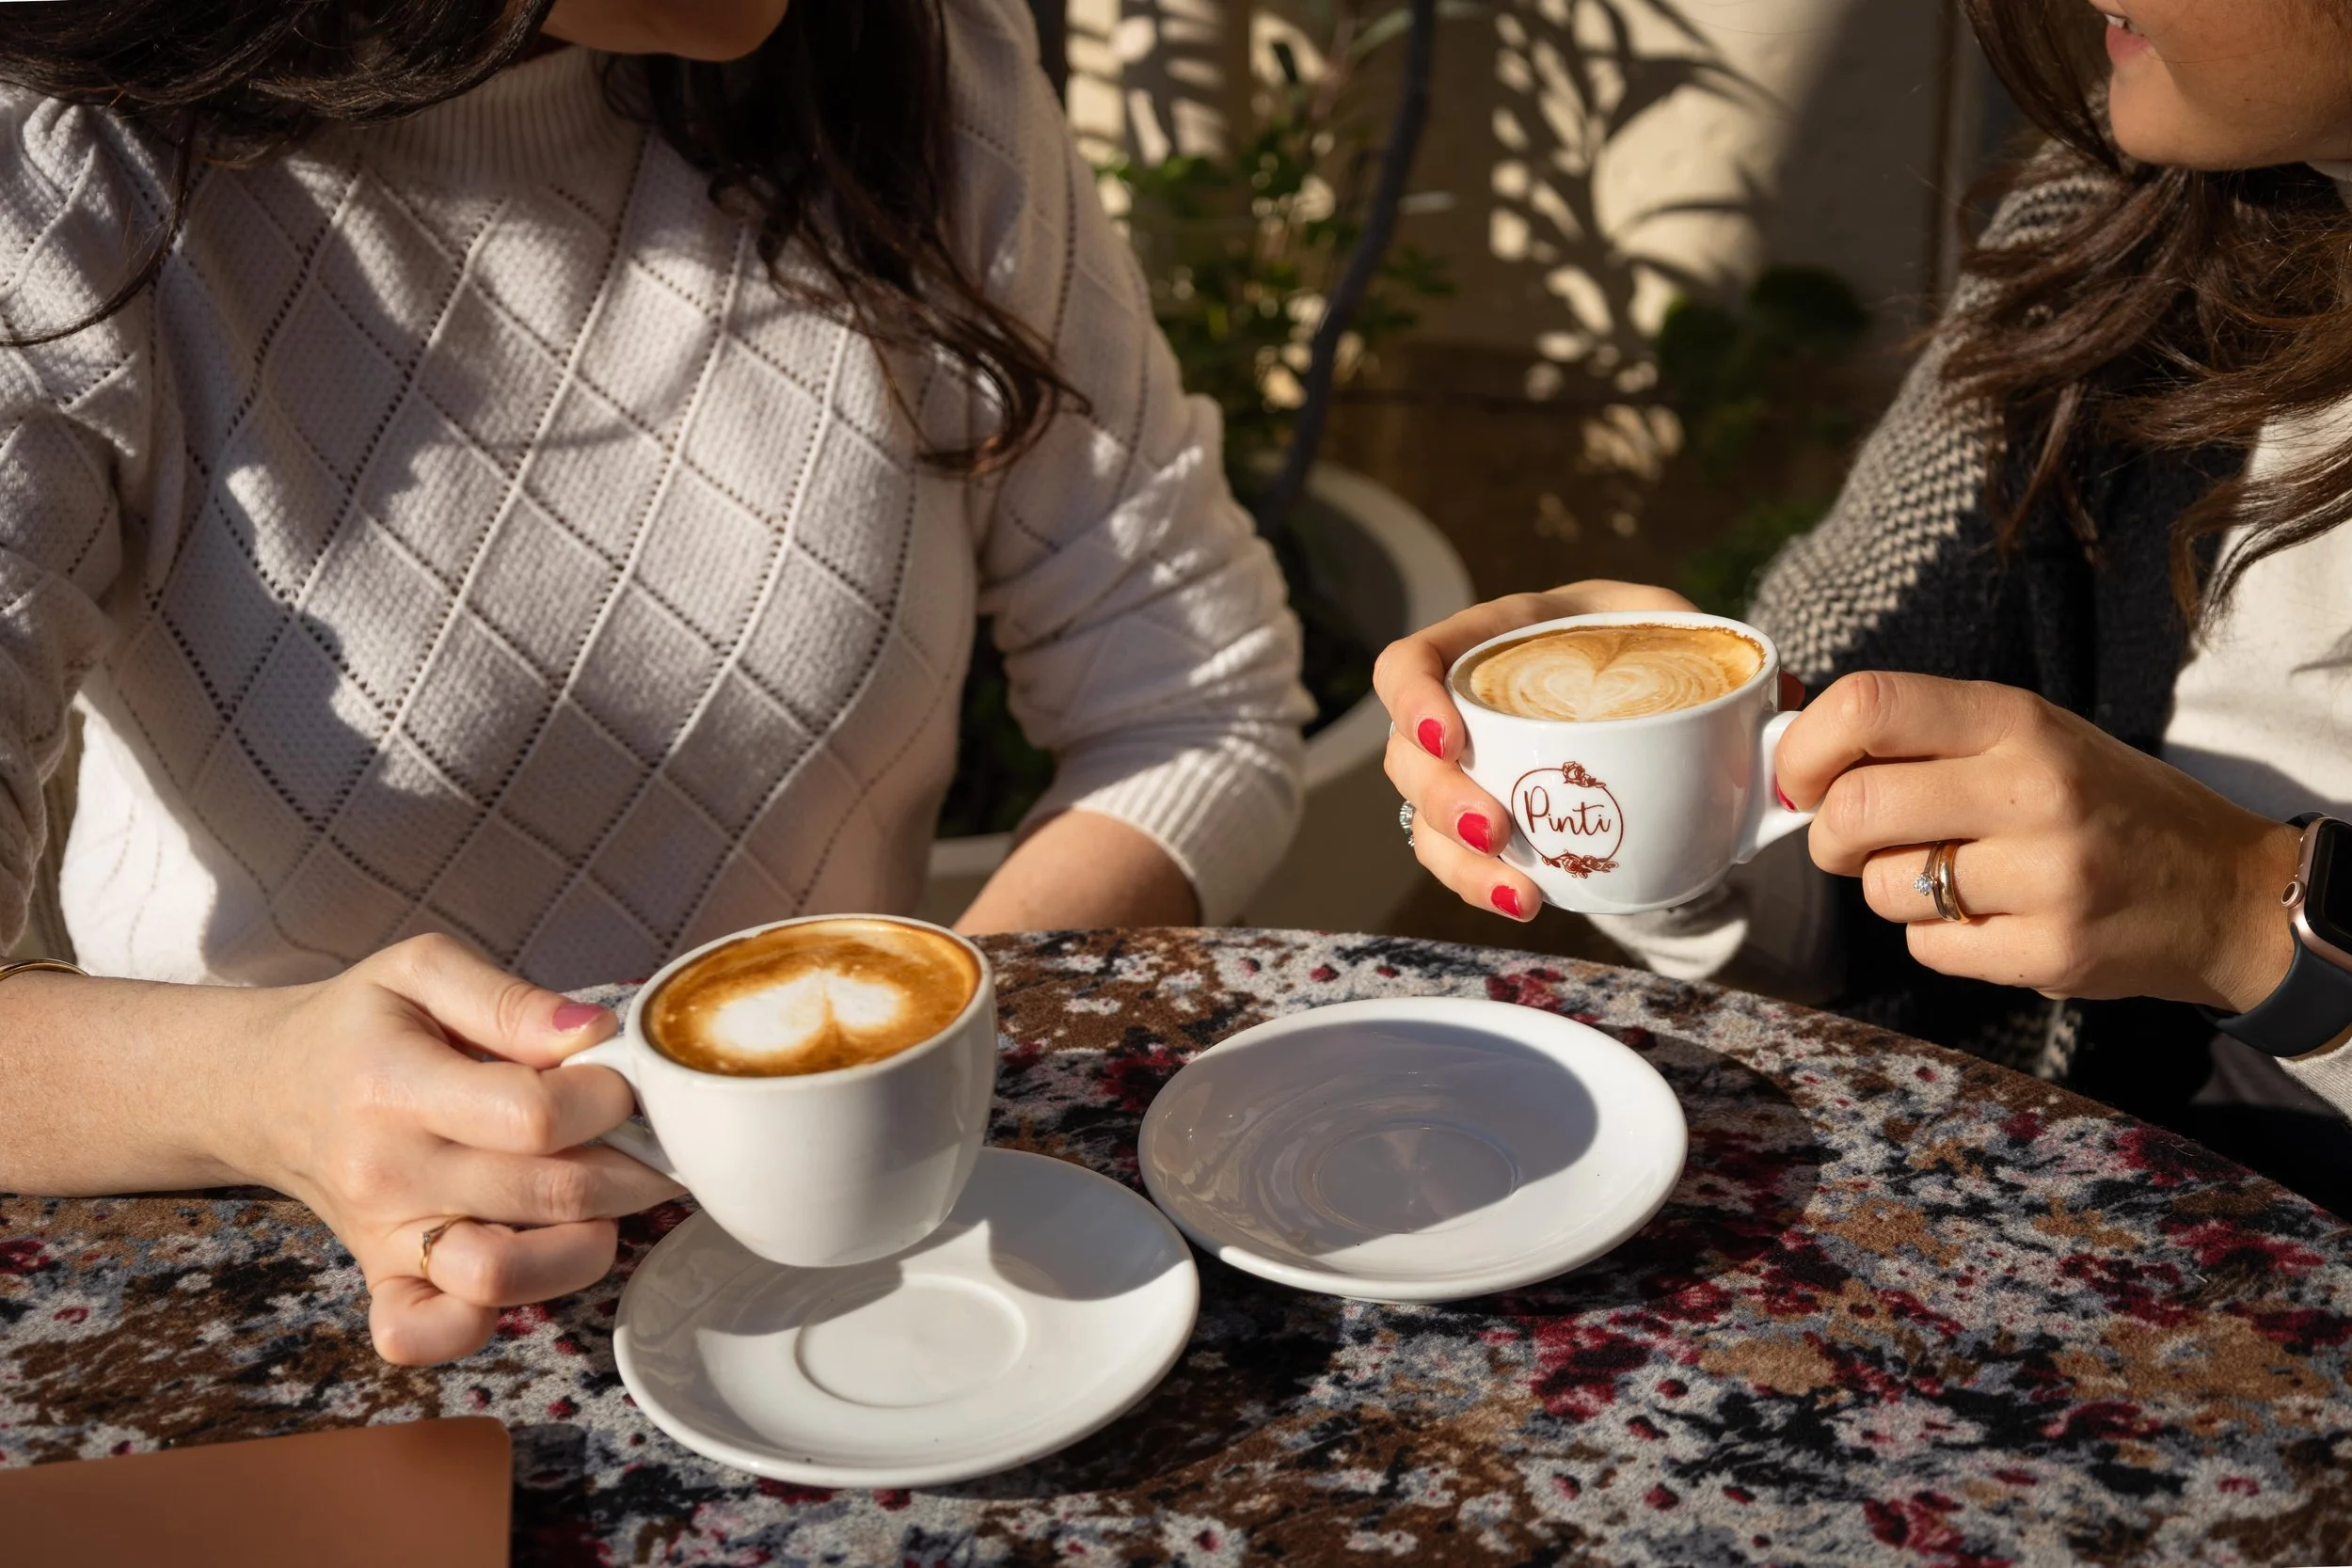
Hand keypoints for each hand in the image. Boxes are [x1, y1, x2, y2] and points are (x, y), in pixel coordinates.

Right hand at [227, 935, 685, 1364]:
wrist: (268, 1090)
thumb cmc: (360, 1025)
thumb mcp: (423, 969)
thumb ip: (512, 999)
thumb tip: (594, 1035)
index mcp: (397, 1086)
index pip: (535, 1117)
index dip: (608, 1098)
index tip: (623, 1081)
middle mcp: (388, 1174)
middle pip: (548, 1196)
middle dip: (631, 1168)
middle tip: (646, 1141)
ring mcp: (385, 1238)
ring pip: (505, 1278)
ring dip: (587, 1243)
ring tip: (602, 1199)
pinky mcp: (383, 1280)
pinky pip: (430, 1334)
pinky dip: (489, 1321)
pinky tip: (532, 1263)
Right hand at [1374, 581, 1701, 921]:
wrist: (1641, 687)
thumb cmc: (1644, 643)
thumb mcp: (1675, 627)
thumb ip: (1719, 650)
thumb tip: (1790, 697)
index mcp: (1492, 642)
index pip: (1409, 663)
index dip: (1411, 700)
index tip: (1451, 737)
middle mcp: (1462, 706)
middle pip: (1406, 756)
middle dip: (1441, 800)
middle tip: (1498, 827)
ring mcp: (1466, 768)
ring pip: (1422, 818)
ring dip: (1460, 861)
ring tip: (1517, 891)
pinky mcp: (1485, 817)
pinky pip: (1455, 856)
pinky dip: (1481, 884)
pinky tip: (1525, 900)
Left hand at [1778, 671, 2302, 1010]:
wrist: (2225, 891)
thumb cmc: (2101, 804)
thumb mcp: (2029, 737)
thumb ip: (1920, 739)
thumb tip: (1791, 751)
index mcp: (2017, 720)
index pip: (1868, 705)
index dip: (1805, 747)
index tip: (1798, 777)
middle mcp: (2033, 789)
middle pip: (1854, 808)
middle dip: (1826, 835)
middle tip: (1846, 842)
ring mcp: (2047, 875)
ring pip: (1882, 888)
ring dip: (1889, 889)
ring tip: (1954, 877)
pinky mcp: (2051, 951)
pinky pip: (1927, 948)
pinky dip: (1937, 939)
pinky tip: (1991, 918)